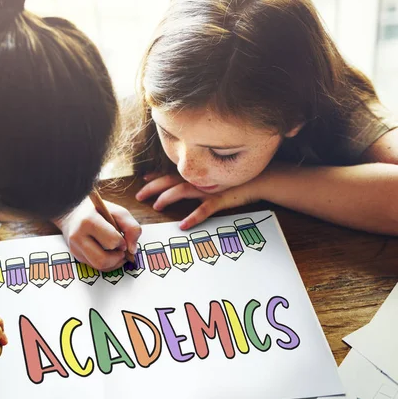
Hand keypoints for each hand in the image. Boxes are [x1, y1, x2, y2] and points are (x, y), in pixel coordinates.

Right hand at [54, 196, 141, 270]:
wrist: (73, 212)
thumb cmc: (98, 211)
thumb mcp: (117, 212)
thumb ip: (131, 227)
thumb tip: (132, 250)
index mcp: (88, 221)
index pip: (111, 241)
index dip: (122, 243)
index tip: (122, 238)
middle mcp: (78, 236)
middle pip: (102, 259)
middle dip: (118, 257)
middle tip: (122, 250)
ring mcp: (75, 248)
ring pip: (99, 266)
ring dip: (113, 263)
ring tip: (117, 254)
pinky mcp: (76, 255)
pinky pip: (95, 267)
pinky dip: (107, 264)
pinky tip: (110, 254)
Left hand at [136, 173, 260, 229]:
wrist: (258, 180)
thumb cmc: (233, 181)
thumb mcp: (212, 179)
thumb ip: (196, 181)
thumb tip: (179, 184)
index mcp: (195, 175)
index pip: (170, 173)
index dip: (155, 176)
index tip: (142, 180)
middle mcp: (198, 180)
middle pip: (169, 180)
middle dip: (152, 187)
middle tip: (139, 196)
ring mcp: (208, 189)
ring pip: (182, 190)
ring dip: (167, 197)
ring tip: (156, 206)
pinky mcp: (219, 200)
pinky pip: (203, 210)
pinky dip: (192, 217)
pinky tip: (183, 225)